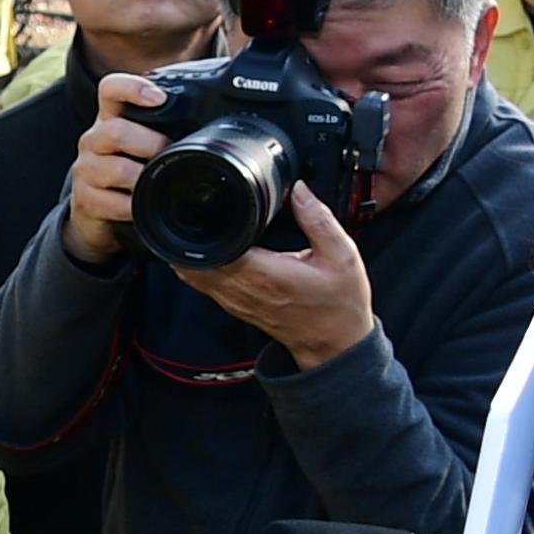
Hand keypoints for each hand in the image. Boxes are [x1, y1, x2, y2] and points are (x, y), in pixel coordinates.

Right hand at [60, 73, 174, 263]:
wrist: (96, 213)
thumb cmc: (129, 171)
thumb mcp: (143, 143)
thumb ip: (167, 128)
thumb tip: (218, 120)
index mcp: (110, 118)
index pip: (111, 89)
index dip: (132, 88)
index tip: (160, 98)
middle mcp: (94, 139)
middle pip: (115, 131)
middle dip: (151, 144)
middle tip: (169, 154)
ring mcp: (86, 169)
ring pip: (117, 169)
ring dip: (144, 177)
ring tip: (157, 181)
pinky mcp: (84, 198)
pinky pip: (114, 202)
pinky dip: (135, 206)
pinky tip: (141, 205)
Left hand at [169, 184, 374, 368]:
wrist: (336, 343)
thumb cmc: (340, 303)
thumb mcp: (341, 255)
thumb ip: (318, 220)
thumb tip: (299, 189)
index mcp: (266, 274)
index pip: (218, 247)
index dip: (206, 226)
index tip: (206, 206)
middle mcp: (243, 289)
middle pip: (196, 261)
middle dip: (192, 236)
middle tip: (196, 211)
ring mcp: (235, 301)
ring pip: (194, 275)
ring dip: (191, 253)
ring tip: (197, 227)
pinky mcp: (235, 307)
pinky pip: (204, 285)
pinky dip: (198, 267)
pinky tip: (208, 250)